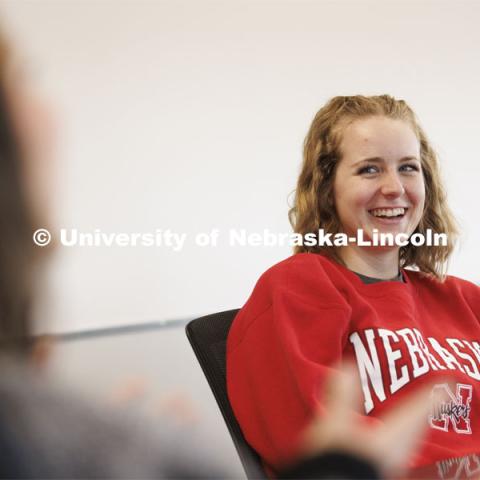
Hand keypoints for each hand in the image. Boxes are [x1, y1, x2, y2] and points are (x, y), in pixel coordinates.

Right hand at [299, 363, 445, 477]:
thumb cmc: (340, 459)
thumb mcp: (336, 422)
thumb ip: (343, 395)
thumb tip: (347, 367)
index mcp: (391, 435)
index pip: (416, 410)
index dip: (429, 396)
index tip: (444, 384)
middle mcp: (397, 452)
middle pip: (416, 429)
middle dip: (421, 413)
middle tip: (428, 400)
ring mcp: (390, 465)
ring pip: (407, 443)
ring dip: (409, 428)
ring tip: (408, 419)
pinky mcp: (379, 472)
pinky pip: (395, 454)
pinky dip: (396, 442)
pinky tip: (383, 442)